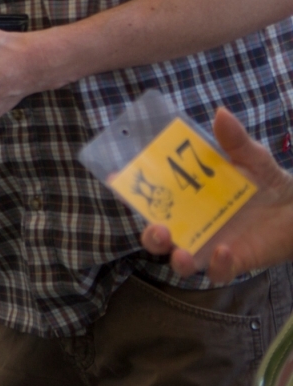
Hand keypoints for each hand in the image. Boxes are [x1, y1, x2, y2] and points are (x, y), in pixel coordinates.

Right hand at [142, 107, 292, 282]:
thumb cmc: (268, 182)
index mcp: (189, 196)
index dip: (131, 189)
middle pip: (158, 236)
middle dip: (151, 236)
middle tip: (158, 228)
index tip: (118, 178)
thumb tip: (221, 113)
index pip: (153, 195)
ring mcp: (210, 244)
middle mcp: (193, 223)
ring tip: (182, 253)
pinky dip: (218, 265)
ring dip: (176, 259)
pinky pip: (217, 271)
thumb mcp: (252, 158)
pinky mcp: (232, 262)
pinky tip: (226, 251)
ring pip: (180, 261)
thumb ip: (235, 141)